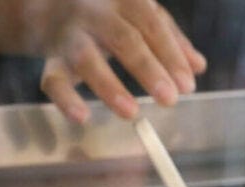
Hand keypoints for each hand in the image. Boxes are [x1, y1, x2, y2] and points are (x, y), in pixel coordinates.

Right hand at [37, 0, 206, 122]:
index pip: (151, 25)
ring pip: (86, 58)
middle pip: (123, 39)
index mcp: (124, 0)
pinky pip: (54, 78)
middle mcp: (95, 13)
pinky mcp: (51, 58)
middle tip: (170, 99)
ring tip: (131, 112)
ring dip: (109, 86)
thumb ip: (170, 39)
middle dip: (148, 70)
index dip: (171, 54)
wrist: (47, 2)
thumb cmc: (108, 12)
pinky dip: (66, 99)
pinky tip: (82, 117)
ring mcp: (69, 34)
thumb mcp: (140, 16)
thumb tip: (198, 67)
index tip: (187, 85)